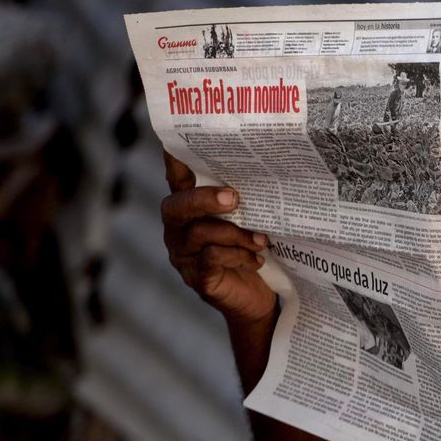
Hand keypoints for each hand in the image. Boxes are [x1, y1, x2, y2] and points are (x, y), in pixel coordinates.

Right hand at [161, 152, 276, 324]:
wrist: (255, 299)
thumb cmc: (250, 252)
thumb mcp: (247, 223)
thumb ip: (244, 202)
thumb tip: (265, 172)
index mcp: (190, 210)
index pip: (178, 181)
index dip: (174, 161)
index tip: (175, 142)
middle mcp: (179, 230)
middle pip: (177, 206)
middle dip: (204, 199)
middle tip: (233, 198)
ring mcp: (184, 255)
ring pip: (199, 234)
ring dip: (234, 233)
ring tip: (261, 239)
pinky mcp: (197, 278)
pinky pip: (211, 260)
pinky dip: (237, 255)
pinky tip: (256, 259)